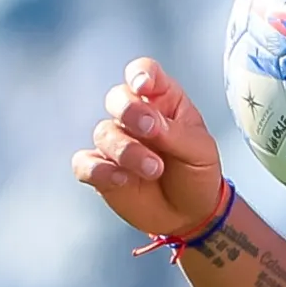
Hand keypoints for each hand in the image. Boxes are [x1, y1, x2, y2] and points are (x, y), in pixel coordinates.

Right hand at [71, 57, 223, 235]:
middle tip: (151, 131)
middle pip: (117, 98)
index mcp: (163, 101)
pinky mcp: (100, 170)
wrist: (191, 213)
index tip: (143, 86)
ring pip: (103, 133)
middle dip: (129, 111)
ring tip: (155, 170)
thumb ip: (175, 133)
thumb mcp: (200, 150)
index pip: (144, 73)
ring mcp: (115, 142)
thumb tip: (148, 121)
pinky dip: (99, 170)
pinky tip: (121, 179)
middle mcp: (135, 116)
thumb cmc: (198, 171)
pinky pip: (85, 163)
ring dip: (128, 151)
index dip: (140, 74)